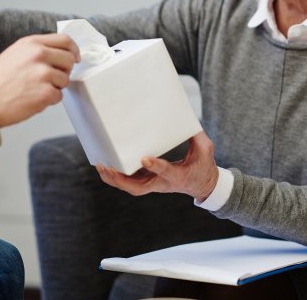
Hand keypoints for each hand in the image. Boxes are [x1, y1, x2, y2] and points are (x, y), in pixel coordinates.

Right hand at [0, 33, 80, 127]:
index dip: (73, 50)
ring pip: (65, 80)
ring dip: (54, 87)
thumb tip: (58, 53)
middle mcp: (39, 55)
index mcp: (31, 43)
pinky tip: (32, 99)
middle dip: (64, 71)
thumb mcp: (14, 54)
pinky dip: (48, 101)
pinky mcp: (46, 92)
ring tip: (34, 90)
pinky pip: (59, 96)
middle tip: (50, 79)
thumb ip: (36, 50)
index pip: (65, 40)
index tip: (75, 58)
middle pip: (69, 60)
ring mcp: (44, 73)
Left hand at [96, 131, 219, 201]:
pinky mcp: (149, 181)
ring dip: (114, 179)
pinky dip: (117, 176)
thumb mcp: (205, 150)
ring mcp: (154, 184)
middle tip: (107, 167)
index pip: (166, 172)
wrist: (203, 184)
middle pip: (138, 188)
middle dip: (121, 180)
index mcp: (178, 176)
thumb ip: (196, 136)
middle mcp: (162, 183)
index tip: (145, 158)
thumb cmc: (204, 166)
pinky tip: (106, 165)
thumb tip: (186, 118)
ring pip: (131, 187)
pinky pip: (130, 182)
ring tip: (101, 166)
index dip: (156, 166)